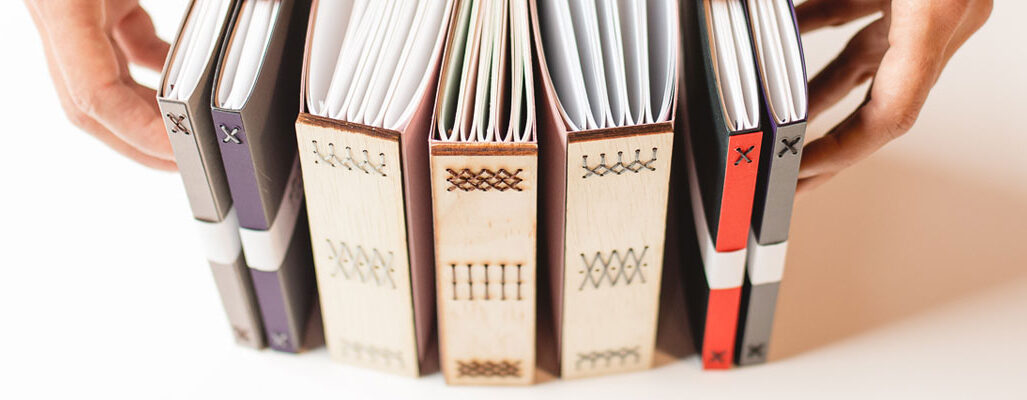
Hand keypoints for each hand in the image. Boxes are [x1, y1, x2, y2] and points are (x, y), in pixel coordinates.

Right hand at [25, 0, 175, 169]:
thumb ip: (150, 21)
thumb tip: (232, 17)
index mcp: (61, 6)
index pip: (92, 94)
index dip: (138, 132)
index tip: (179, 150)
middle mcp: (60, 15)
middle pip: (92, 104)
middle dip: (139, 142)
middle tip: (188, 162)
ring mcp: (79, 11)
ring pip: (109, 80)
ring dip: (147, 112)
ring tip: (191, 132)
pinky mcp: (102, 0)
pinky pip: (129, 45)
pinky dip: (158, 69)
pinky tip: (188, 78)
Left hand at [795, 0, 991, 192]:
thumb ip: (838, 4)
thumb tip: (781, 23)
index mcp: (936, 17)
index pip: (890, 115)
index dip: (841, 150)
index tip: (799, 167)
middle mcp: (936, 19)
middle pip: (876, 105)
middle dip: (831, 145)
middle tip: (791, 177)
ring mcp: (923, 5)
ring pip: (862, 62)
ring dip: (818, 92)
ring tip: (779, 123)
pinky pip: (854, 14)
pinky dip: (818, 26)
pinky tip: (787, 37)